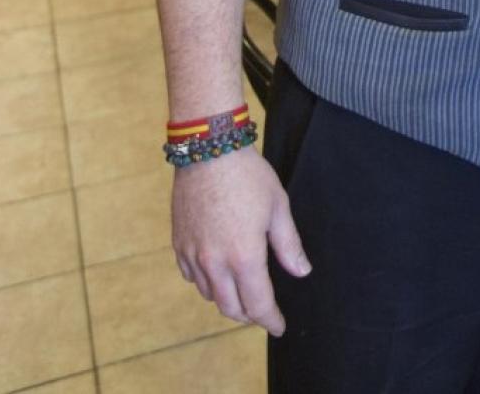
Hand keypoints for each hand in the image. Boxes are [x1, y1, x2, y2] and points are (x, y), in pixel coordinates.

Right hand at [170, 148, 309, 336]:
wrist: (208, 153)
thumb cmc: (249, 177)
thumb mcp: (278, 208)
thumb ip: (288, 245)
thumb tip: (302, 272)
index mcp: (244, 256)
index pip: (258, 303)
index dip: (270, 319)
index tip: (279, 327)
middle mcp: (214, 263)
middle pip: (231, 307)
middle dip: (250, 315)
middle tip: (263, 312)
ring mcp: (193, 255)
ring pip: (210, 294)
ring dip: (228, 300)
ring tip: (243, 293)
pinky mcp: (178, 244)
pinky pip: (191, 277)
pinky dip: (206, 283)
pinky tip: (217, 274)